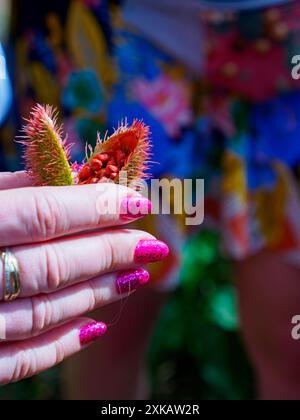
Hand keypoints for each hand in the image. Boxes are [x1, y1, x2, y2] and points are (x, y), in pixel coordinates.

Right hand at [0, 172, 168, 383]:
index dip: (97, 208)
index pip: (43, 215)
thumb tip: (76, 181)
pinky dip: (62, 343)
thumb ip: (15, 191)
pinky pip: (21, 360)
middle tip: (150, 245)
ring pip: (43, 312)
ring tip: (136, 277)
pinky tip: (96, 327)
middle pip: (53, 265)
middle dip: (110, 252)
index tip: (140, 203)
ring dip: (97, 293)